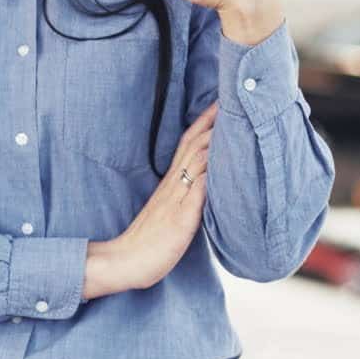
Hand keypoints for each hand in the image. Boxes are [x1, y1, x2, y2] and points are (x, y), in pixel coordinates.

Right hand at [83, 103, 217, 297]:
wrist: (125, 262)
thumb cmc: (149, 241)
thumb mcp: (169, 211)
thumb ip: (184, 194)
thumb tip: (204, 180)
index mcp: (171, 182)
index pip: (189, 143)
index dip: (205, 122)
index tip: (222, 101)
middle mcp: (173, 185)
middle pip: (193, 143)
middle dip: (213, 120)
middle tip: (231, 96)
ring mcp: (176, 199)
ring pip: (197, 161)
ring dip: (215, 139)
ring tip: (234, 119)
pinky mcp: (181, 218)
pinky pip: (197, 191)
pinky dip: (211, 174)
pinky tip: (225, 162)